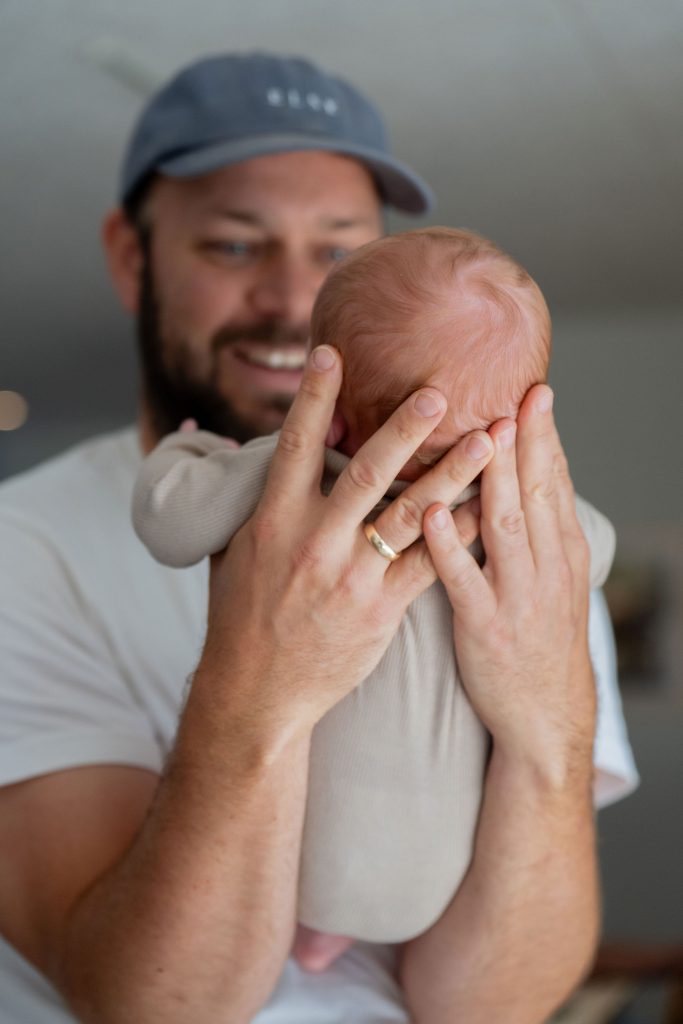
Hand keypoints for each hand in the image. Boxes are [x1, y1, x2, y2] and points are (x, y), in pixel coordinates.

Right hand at [201, 345, 494, 735]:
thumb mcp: (224, 548)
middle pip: (365, 474)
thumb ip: (230, 488)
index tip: (331, 353)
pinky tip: (489, 506)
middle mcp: (313, 543)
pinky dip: (459, 533)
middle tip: (439, 389)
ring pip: (409, 514)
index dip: (312, 397)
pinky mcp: (380, 608)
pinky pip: (429, 563)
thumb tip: (195, 426)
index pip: (294, 447)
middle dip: (403, 429)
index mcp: (272, 521)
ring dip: (452, 472)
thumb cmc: (240, 616)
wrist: (256, 692)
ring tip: (491, 439)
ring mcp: (350, 577)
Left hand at [423, 385, 595, 774]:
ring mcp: (516, 596)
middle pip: (534, 493)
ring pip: (504, 526)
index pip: (554, 483)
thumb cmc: (536, 636)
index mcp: (560, 552)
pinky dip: (448, 544)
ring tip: (480, 432)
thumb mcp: (550, 579)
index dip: (546, 437)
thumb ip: (534, 528)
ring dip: (492, 477)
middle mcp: (545, 567)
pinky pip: (464, 580)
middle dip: (526, 442)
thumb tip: (523, 475)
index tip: (536, 392)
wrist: (545, 716)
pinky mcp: (486, 626)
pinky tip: (429, 511)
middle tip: (514, 395)